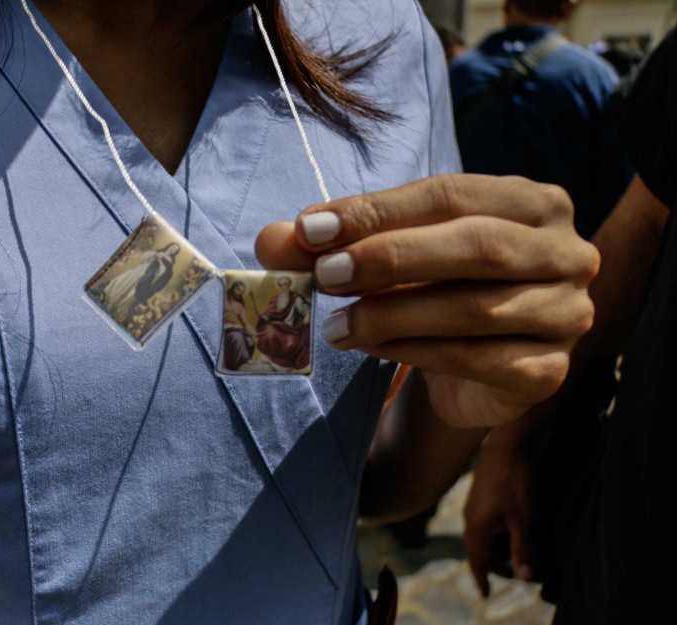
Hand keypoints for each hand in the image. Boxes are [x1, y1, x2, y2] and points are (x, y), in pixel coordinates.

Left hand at [255, 175, 598, 427]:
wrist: (475, 364)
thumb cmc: (434, 288)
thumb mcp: (386, 254)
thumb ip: (332, 243)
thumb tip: (271, 241)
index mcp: (533, 202)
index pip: (450, 194)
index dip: (376, 211)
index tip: (310, 229)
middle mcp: (565, 252)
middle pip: (476, 246)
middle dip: (390, 258)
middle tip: (324, 276)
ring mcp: (565, 314)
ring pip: (474, 308)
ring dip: (392, 314)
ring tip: (334, 325)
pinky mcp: (546, 372)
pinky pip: (475, 358)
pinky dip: (412, 352)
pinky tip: (368, 348)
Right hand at [463, 421, 535, 596]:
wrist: (507, 445)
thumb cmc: (515, 482)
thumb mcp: (523, 519)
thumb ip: (523, 548)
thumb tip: (524, 578)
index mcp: (476, 527)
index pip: (477, 561)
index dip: (482, 578)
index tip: (486, 594)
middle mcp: (470, 518)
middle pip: (477, 550)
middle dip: (492, 565)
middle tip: (510, 575)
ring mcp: (473, 505)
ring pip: (480, 536)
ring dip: (493, 549)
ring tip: (511, 555)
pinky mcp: (480, 495)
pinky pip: (482, 524)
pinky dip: (493, 535)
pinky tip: (507, 530)